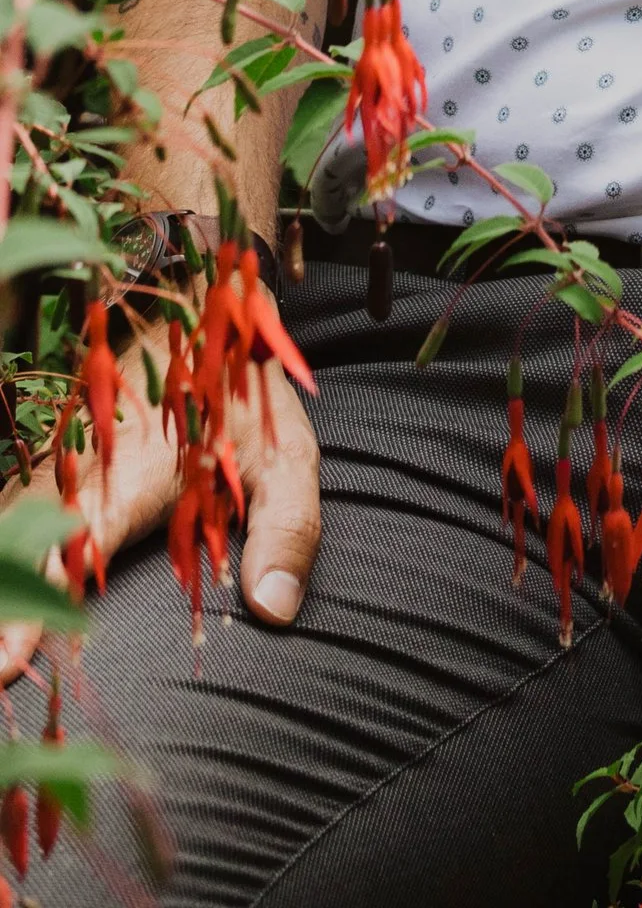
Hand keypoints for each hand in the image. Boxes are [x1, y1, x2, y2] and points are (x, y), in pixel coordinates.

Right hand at [0, 325, 319, 678]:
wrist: (196, 309)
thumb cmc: (239, 390)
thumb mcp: (285, 453)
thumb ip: (286, 529)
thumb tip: (275, 608)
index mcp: (139, 466)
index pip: (75, 544)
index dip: (34, 604)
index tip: (4, 661)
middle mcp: (81, 468)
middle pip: (16, 541)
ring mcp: (54, 466)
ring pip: (5, 525)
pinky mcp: (45, 470)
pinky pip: (8, 515)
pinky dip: (2, 556)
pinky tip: (2, 605)